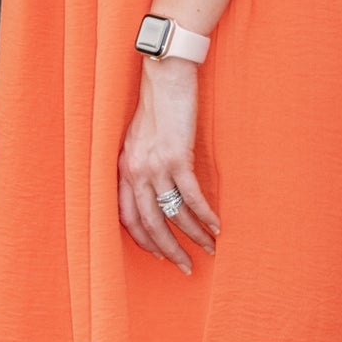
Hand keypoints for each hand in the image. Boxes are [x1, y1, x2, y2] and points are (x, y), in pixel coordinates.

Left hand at [117, 58, 220, 274]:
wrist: (166, 73)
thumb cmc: (156, 102)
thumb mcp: (139, 136)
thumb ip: (141, 162)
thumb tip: (154, 185)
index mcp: (123, 168)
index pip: (127, 217)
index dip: (144, 240)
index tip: (161, 254)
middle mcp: (135, 170)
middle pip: (150, 223)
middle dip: (170, 250)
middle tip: (187, 267)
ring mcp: (156, 164)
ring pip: (173, 213)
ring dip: (193, 236)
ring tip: (210, 249)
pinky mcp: (178, 156)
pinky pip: (192, 196)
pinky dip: (205, 215)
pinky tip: (217, 226)